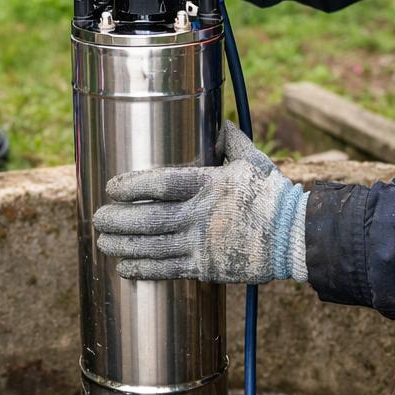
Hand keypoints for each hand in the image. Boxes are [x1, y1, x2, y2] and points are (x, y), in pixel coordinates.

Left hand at [92, 122, 306, 284]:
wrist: (296, 236)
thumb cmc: (273, 196)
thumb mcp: (254, 160)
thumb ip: (231, 141)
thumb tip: (219, 124)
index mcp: (209, 184)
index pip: (160, 184)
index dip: (131, 186)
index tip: (112, 187)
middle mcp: (201, 215)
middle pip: (149, 219)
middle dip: (117, 219)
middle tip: (98, 217)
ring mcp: (203, 244)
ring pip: (153, 247)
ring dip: (123, 245)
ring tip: (103, 242)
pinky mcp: (207, 267)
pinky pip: (168, 270)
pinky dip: (144, 269)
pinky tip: (125, 267)